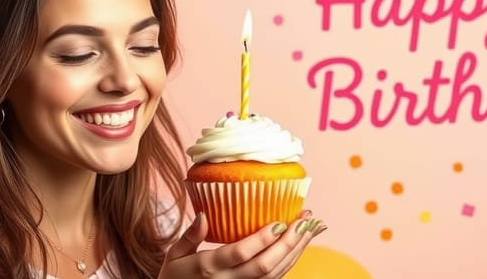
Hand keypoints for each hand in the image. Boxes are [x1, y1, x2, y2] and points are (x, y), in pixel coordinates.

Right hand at [160, 210, 325, 278]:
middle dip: (290, 242)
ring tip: (312, 228)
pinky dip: (291, 262)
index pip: (240, 253)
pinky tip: (301, 244)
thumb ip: (190, 236)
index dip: (262, 239)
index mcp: (208, 269)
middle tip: (307, 219)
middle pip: (265, 265)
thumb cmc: (176, 277)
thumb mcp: (175, 255)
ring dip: (297, 251)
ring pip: (275, 274)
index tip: (280, 221)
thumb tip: (204, 214)